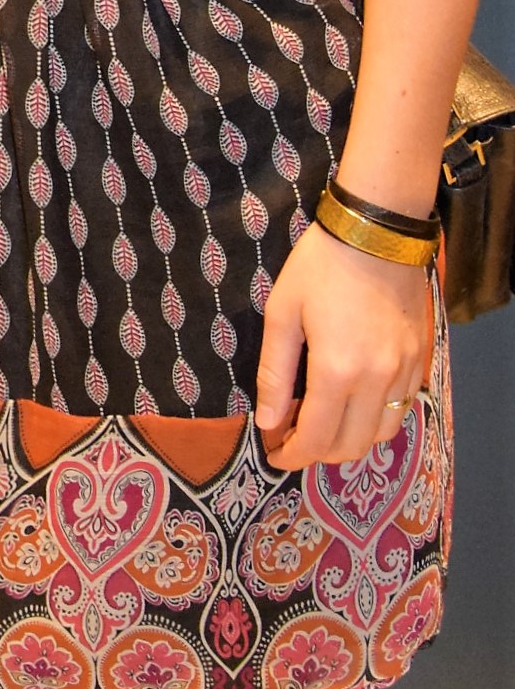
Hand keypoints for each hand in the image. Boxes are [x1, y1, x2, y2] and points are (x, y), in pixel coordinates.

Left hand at [254, 223, 433, 470]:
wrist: (376, 233)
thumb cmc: (320, 267)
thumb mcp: (282, 313)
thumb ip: (275, 373)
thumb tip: (269, 421)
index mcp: (337, 371)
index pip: (316, 438)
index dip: (292, 455)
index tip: (274, 453)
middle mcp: (377, 381)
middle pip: (351, 446)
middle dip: (318, 453)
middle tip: (294, 438)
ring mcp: (404, 372)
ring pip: (381, 435)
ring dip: (350, 441)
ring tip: (324, 424)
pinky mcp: (420, 360)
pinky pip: (402, 409)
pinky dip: (377, 420)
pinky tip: (355, 403)